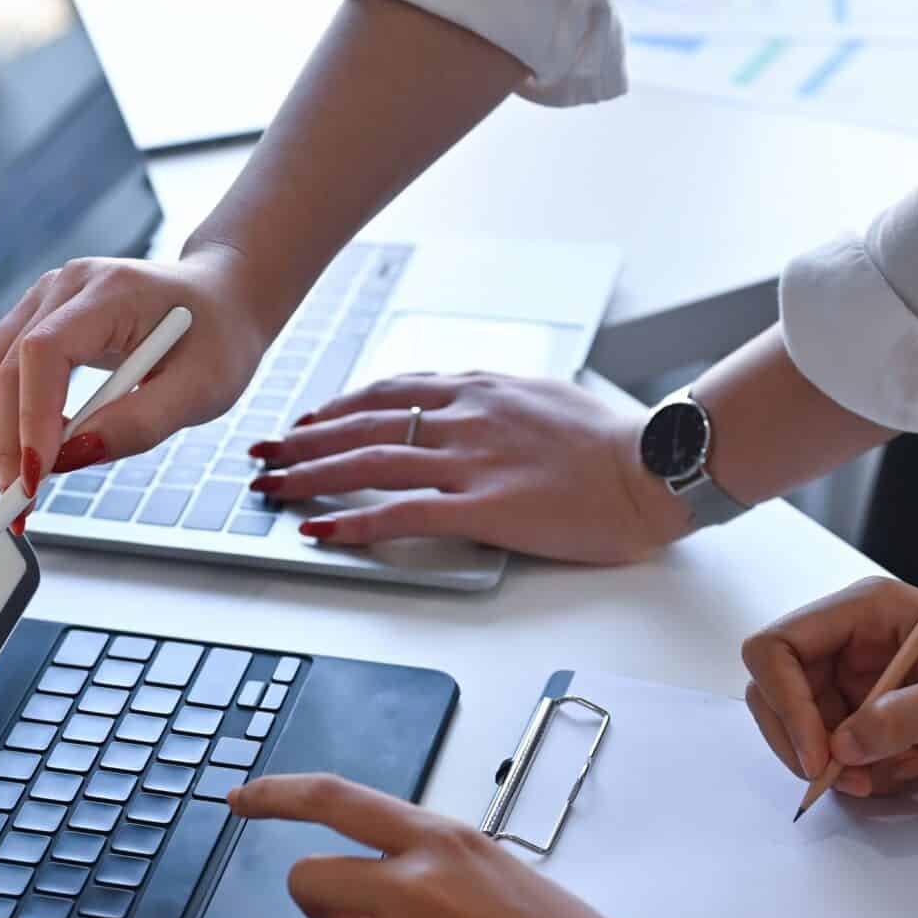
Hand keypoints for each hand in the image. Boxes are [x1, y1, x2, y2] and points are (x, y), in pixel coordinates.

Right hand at [0, 244, 278, 497]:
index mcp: (112, 290)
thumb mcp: (202, 390)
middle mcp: (67, 286)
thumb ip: (140, 423)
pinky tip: (32, 453)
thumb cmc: (219, 338)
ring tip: (21, 488)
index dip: (31, 418)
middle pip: (3, 365)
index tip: (35, 479)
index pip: (44, 351)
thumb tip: (71, 458)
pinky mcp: (38, 319)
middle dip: (5, 443)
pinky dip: (5, 418)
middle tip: (20, 507)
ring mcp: (46, 299)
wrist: (223, 298)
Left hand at [249, 373, 689, 563]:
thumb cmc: (612, 441)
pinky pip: (400, 512)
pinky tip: (320, 529)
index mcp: (480, 388)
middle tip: (264, 453)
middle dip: (304, 439)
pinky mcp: (482, 508)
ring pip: (368, 462)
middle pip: (363, 423)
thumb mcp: (547, 397)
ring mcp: (470, 461)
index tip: (308, 422)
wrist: (653, 465)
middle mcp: (464, 416)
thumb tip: (473, 406)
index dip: (338, 407)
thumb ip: (499, 402)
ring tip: (270, 487)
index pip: (389, 391)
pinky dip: (352, 519)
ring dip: (309, 474)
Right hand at [740, 578, 917, 797]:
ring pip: (807, 729)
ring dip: (834, 765)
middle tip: (842, 779)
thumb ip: (908, 716)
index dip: (783, 701)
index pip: (780, 647)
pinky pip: (841, 753)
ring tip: (887, 777)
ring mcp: (869, 683)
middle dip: (802, 740)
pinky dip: (859, 775)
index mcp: (870, 610)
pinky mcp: (886, 720)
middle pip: (779, 691)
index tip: (818, 753)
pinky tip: (906, 773)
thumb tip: (840, 746)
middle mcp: (858, 643)